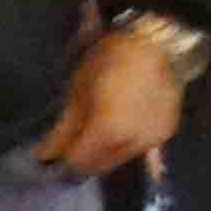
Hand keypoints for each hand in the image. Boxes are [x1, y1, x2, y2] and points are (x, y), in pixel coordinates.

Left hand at [41, 18, 183, 177]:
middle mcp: (133, 145)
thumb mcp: (78, 92)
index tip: (47, 153)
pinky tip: (119, 130)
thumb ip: (63, 128)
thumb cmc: (109, 62)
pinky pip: (140, 149)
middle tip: (68, 145)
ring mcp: (153, 141)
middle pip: (100, 166)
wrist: (156, 44)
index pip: (78, 162)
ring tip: (93, 136)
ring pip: (121, 159)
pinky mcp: (166, 132)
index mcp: (108, 134)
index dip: (60, 160)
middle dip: (82, 160)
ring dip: (104, 154)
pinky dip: (126, 145)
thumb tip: (44, 154)